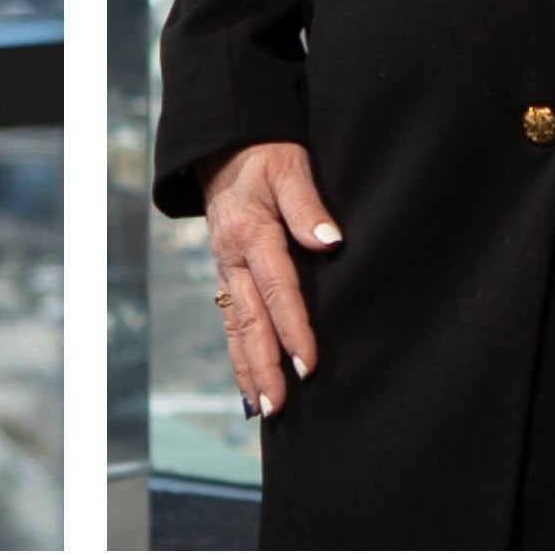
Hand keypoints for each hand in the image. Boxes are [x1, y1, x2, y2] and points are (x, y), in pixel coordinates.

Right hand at [200, 142, 340, 418]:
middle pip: (250, 320)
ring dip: (249, 369)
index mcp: (252, 233)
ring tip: (264, 409)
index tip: (309, 363)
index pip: (277, 289)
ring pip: (235, 327)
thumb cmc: (264, 154)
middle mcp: (233, 258)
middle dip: (265, 366)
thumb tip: (330, 242)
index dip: (294, 327)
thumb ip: (308, 205)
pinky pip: (230, 320)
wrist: (224, 145)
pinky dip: (239, 353)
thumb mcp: (289, 167)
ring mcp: (225, 268)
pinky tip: (248, 383)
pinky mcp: (226, 273)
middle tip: (280, 406)